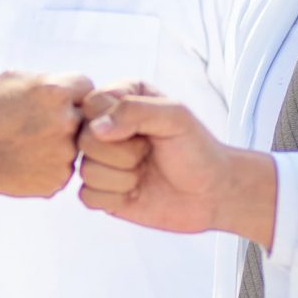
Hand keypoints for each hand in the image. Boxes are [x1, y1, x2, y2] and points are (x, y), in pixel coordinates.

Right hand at [0, 71, 88, 228]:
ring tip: (29, 144)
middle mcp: (67, 122)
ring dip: (61, 144)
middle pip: (87, 117)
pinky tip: (27, 162)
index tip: (58, 101)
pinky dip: (50, 166)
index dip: (73, 94)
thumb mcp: (13, 79)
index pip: (87, 86)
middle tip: (43, 124)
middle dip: (71, 119)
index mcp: (57, 92)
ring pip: (78, 146)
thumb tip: (75, 86)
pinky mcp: (60, 179)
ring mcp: (66, 154)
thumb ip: (50, 78)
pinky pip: (64, 168)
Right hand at [76, 84, 276, 244]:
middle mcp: (106, 129)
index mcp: (120, 100)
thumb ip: (135, 110)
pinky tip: (136, 192)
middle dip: (122, 154)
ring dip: (122, 178)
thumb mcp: (175, 117)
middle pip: (84, 141)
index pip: (90, 104)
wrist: (213, 194)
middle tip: (148, 153)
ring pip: (85, 170)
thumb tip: (95, 128)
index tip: (145, 130)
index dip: (113, 121)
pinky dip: (115, 197)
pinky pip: (87, 196)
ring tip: (145, 173)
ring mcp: (102, 162)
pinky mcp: (102, 192)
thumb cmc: (198, 150)